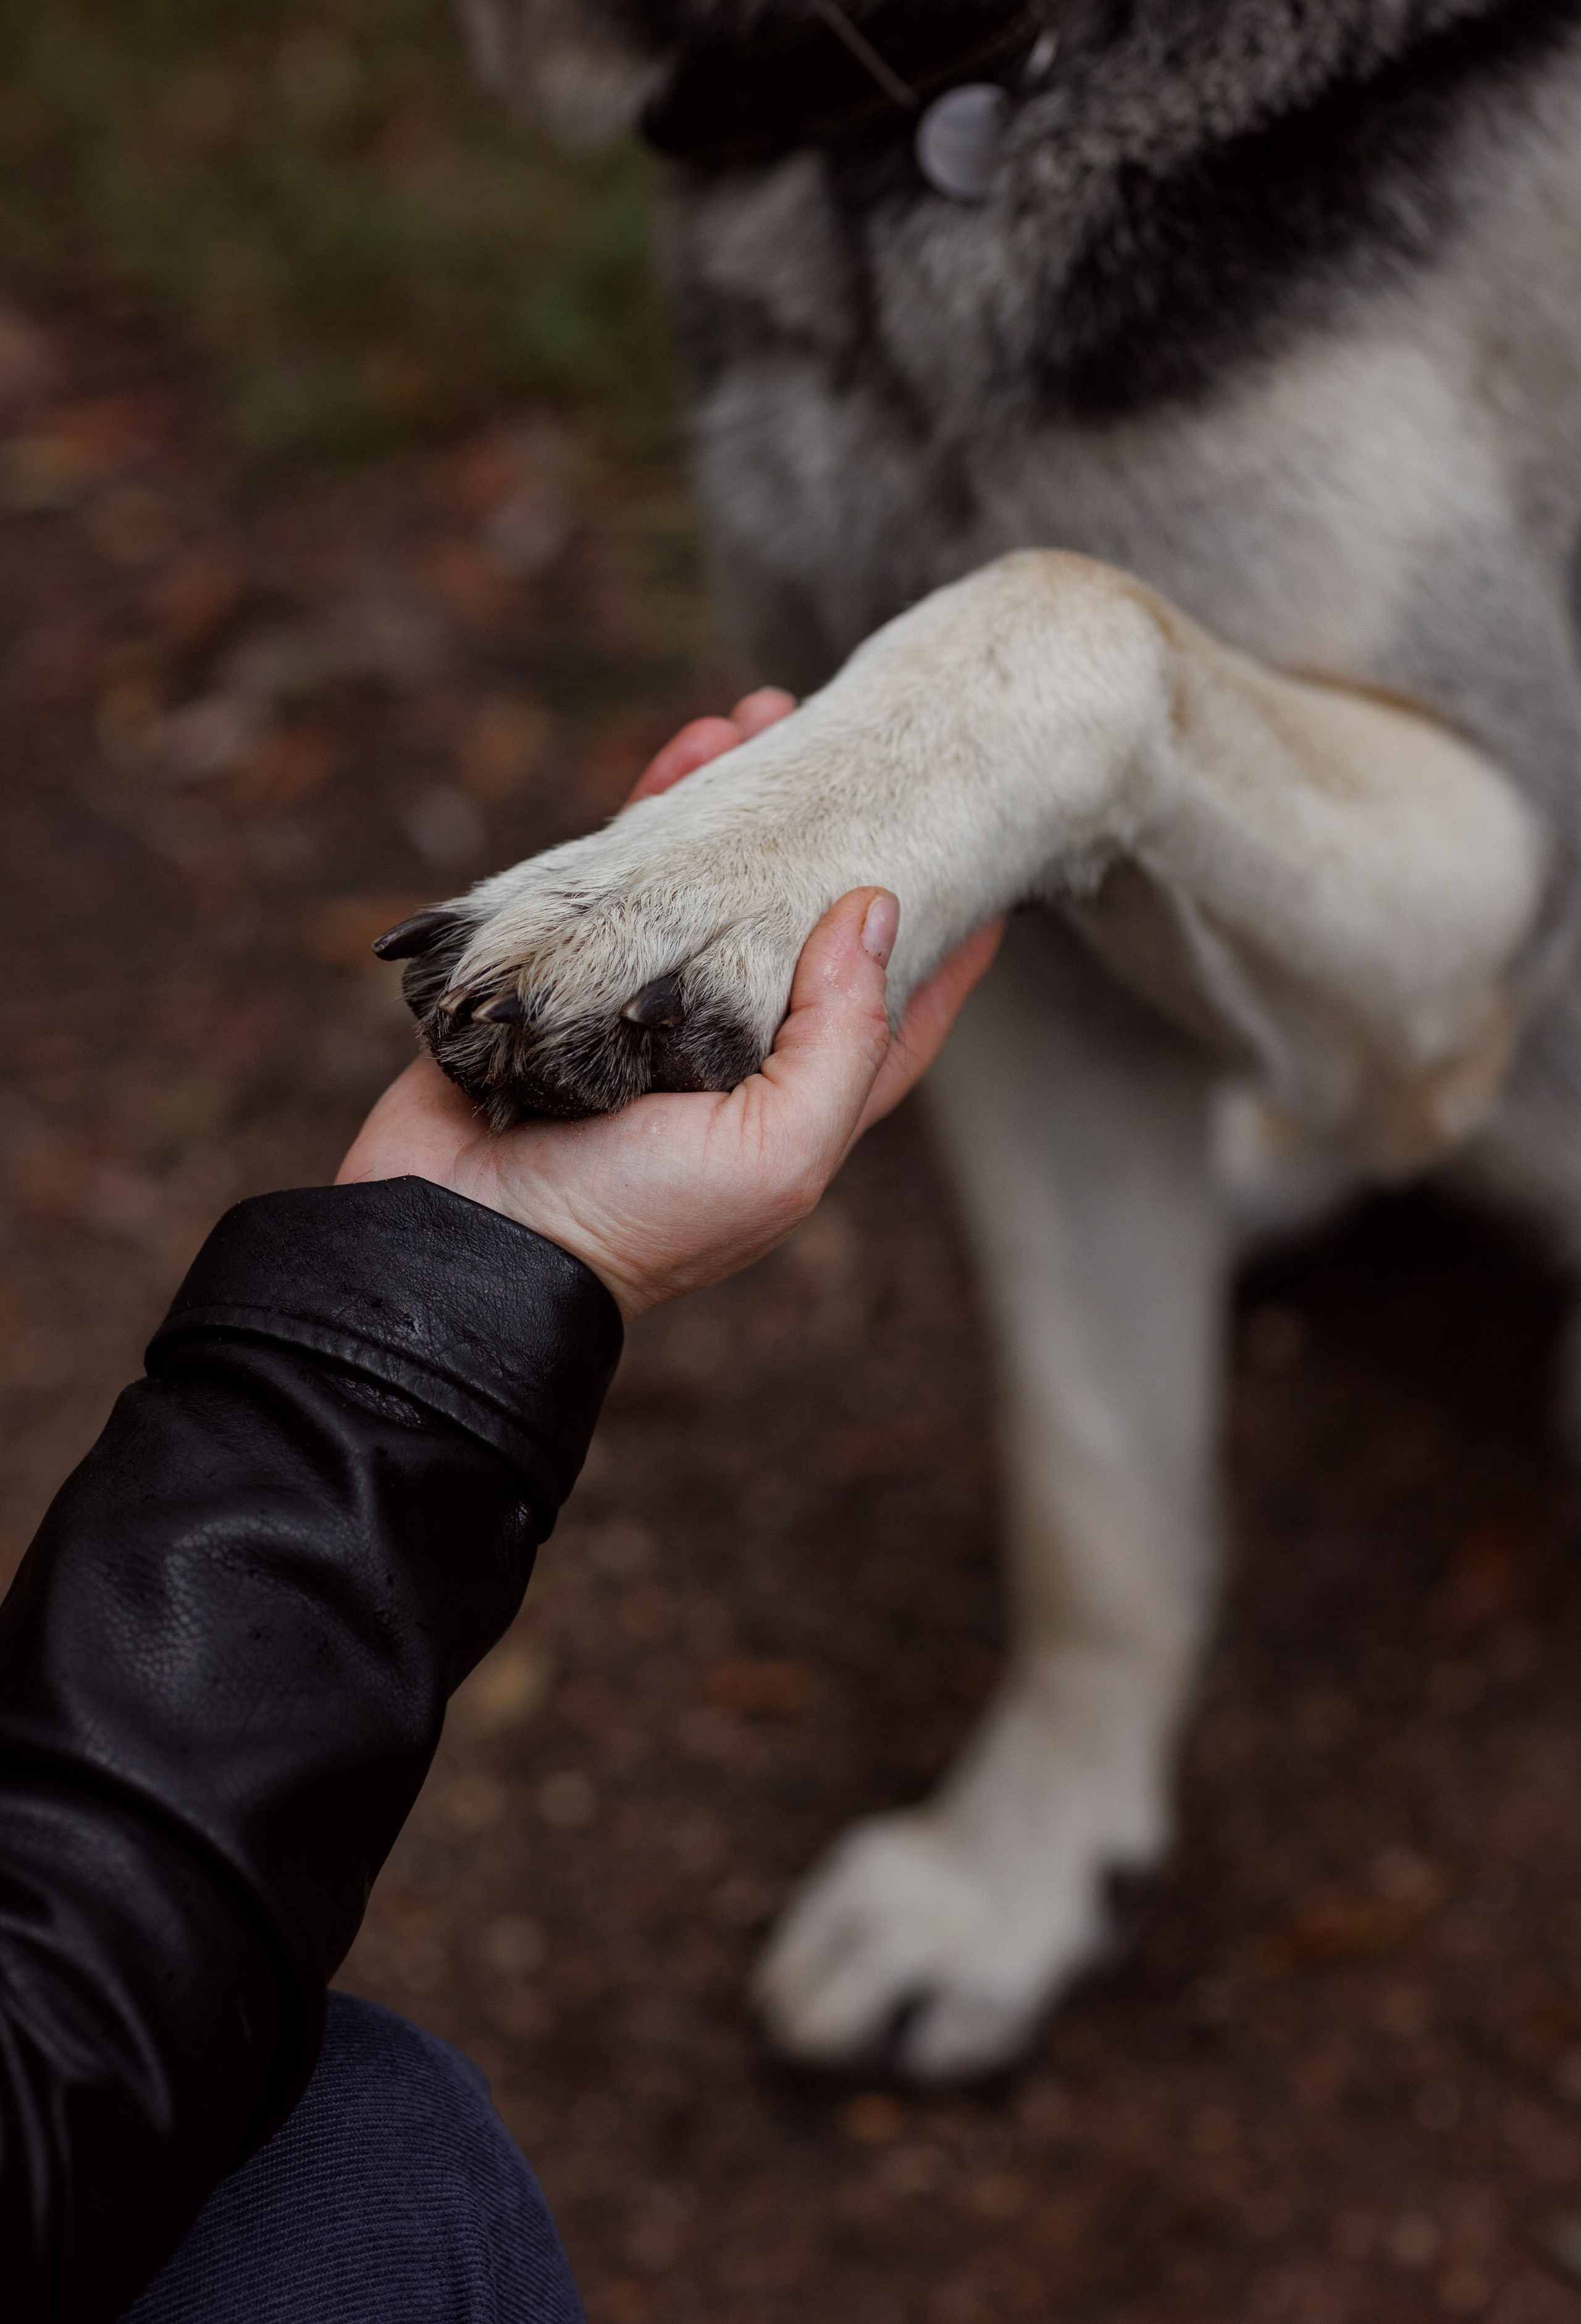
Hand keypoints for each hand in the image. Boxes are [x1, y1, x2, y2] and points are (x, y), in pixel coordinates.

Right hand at [338, 697, 1001, 1317]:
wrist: (467, 1240)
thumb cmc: (635, 1217)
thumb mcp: (777, 1152)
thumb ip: (841, 1039)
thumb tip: (875, 907)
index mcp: (799, 1098)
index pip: (897, 1007)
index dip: (941, 933)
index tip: (982, 848)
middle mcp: (729, 1044)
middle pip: (798, 922)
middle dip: (831, 835)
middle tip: (862, 744)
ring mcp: (646, 1003)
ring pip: (712, 880)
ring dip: (743, 797)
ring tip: (767, 711)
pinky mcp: (570, 969)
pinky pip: (624, 870)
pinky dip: (657, 806)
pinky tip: (692, 746)